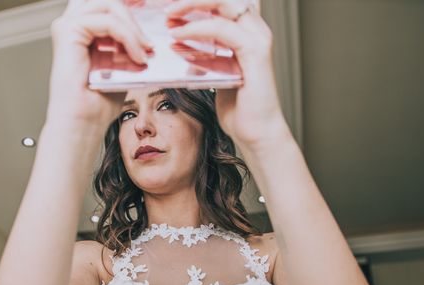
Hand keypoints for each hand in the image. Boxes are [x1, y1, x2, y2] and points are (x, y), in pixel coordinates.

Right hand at [47, 0, 152, 126]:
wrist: (82, 125)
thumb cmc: (96, 106)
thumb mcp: (120, 70)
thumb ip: (127, 49)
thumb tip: (148, 40)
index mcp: (81, 33)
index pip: (106, 6)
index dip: (129, 4)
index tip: (149, 7)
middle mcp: (72, 26)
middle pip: (108, 2)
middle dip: (133, 11)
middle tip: (151, 39)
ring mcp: (67, 27)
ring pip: (109, 7)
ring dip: (133, 30)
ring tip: (145, 53)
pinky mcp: (67, 32)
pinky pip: (107, 22)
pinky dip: (127, 37)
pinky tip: (137, 56)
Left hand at [165, 0, 284, 150]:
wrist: (256, 133)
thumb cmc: (239, 109)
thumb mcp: (216, 75)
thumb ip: (206, 57)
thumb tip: (180, 45)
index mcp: (247, 34)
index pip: (220, 5)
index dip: (195, 3)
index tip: (169, 9)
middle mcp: (255, 31)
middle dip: (190, 0)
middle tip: (165, 9)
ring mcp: (258, 39)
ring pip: (222, 5)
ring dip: (191, 7)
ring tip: (167, 18)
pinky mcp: (256, 52)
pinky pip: (222, 29)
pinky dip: (198, 29)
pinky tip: (178, 36)